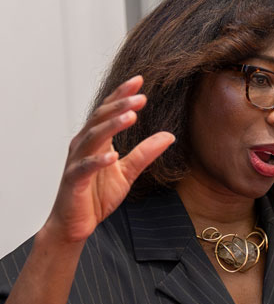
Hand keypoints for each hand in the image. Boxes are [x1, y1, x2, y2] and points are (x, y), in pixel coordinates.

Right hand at [46, 75, 173, 243]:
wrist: (76, 224)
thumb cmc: (96, 196)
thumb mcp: (128, 172)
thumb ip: (145, 153)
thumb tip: (169, 135)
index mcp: (96, 141)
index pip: (108, 111)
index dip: (122, 95)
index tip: (139, 80)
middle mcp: (83, 146)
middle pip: (100, 118)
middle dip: (119, 105)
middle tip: (140, 95)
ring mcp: (76, 161)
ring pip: (92, 137)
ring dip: (111, 126)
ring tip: (131, 116)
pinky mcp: (73, 180)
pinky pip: (85, 167)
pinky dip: (98, 160)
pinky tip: (113, 155)